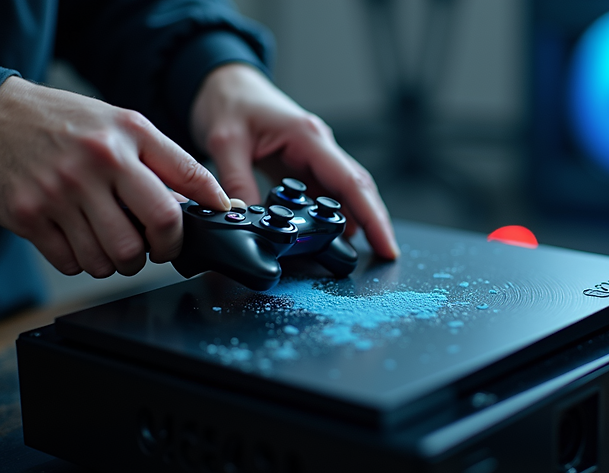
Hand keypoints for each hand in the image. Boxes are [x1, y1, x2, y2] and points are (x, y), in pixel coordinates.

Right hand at [0, 76, 230, 277]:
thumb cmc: (63, 125)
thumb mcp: (122, 124)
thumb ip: (167, 160)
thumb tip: (212, 201)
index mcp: (126, 136)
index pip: (187, 182)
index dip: (205, 213)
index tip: (203, 229)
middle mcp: (96, 162)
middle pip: (155, 231)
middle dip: (163, 250)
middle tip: (154, 245)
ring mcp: (61, 191)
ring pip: (115, 258)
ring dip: (120, 261)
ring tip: (110, 239)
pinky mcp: (30, 216)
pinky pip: (75, 264)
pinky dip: (83, 261)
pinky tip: (77, 238)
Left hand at [190, 63, 398, 258]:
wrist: (223, 82)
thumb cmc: (229, 101)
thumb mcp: (225, 143)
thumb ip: (237, 182)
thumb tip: (246, 219)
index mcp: (308, 136)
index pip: (349, 181)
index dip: (371, 215)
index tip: (385, 243)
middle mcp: (318, 145)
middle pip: (358, 188)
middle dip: (375, 222)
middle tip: (385, 255)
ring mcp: (313, 155)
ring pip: (345, 192)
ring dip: (358, 219)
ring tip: (364, 253)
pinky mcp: (303, 164)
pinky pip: (325, 193)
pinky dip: (333, 215)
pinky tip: (333, 236)